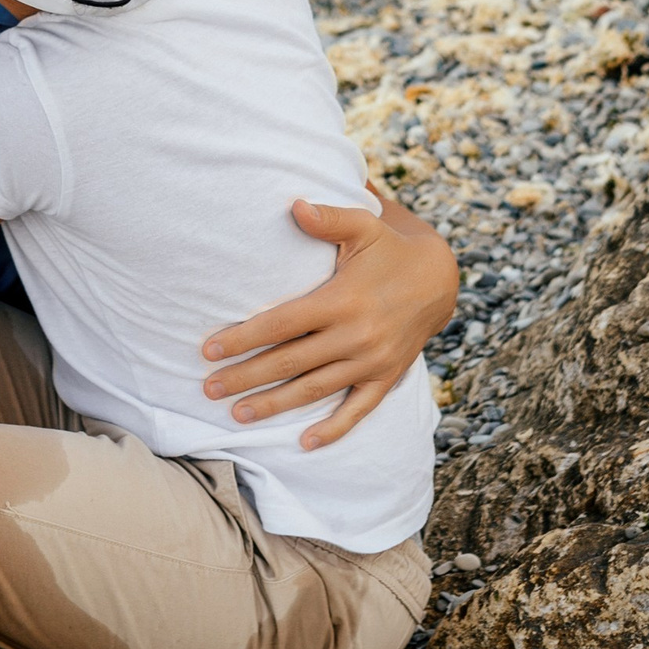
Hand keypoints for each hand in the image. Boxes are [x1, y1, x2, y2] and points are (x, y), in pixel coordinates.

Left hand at [201, 195, 459, 449]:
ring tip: (237, 414)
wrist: (440, 280)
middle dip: (246, 377)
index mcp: (343, 300)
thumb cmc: (389, 249)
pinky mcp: (385, 378)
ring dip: (274, 404)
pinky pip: (357, 410)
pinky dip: (332, 429)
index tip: (209, 350)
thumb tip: (293, 205)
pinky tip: (302, 442)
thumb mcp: (364, 226)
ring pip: (314, 389)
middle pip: (290, 362)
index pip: (282, 324)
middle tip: (208, 388)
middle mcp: (356, 335)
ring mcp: (371, 361)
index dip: (244, 338)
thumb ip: (329, 218)